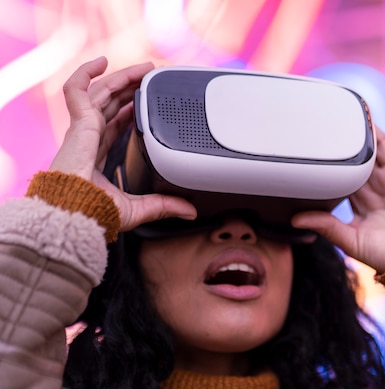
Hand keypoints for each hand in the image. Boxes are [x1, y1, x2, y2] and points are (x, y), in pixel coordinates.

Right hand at [50, 57, 196, 230]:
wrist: (77, 211)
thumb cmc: (95, 213)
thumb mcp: (138, 209)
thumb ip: (163, 206)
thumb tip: (189, 211)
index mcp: (97, 156)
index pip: (113, 126)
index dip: (128, 112)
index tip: (144, 104)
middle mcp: (88, 139)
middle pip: (110, 104)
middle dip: (129, 89)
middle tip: (150, 78)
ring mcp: (82, 129)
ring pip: (101, 93)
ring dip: (122, 78)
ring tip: (143, 69)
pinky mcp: (79, 123)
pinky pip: (76, 89)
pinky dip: (85, 72)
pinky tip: (102, 61)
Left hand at [291, 116, 384, 273]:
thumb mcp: (350, 240)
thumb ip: (326, 226)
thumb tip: (295, 220)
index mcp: (363, 200)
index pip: (345, 174)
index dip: (335, 161)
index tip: (318, 146)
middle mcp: (380, 186)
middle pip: (363, 156)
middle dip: (352, 140)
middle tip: (335, 121)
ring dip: (375, 131)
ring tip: (360, 113)